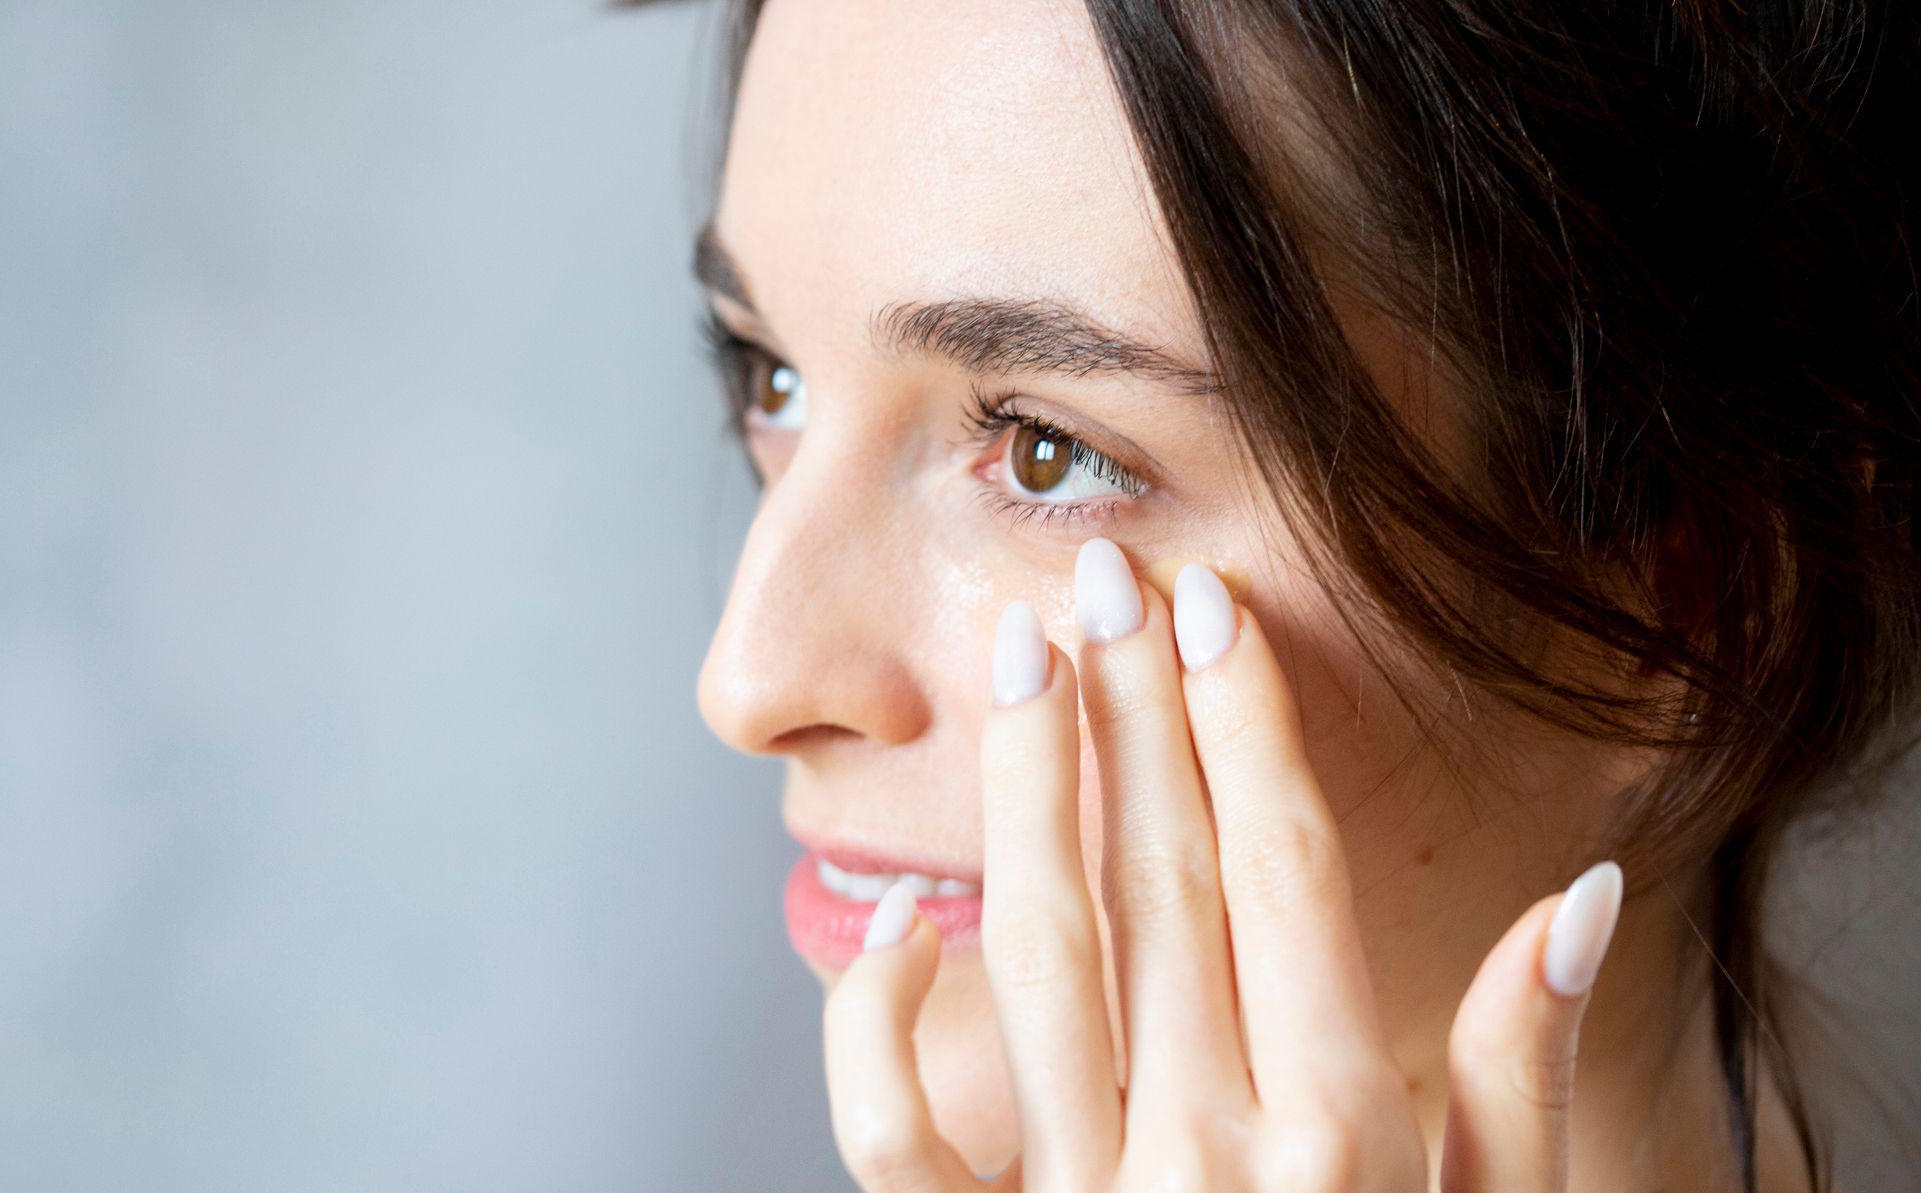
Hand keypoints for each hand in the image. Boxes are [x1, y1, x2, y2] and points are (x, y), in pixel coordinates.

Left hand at [822, 538, 1624, 1190]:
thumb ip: (1524, 1083)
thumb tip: (1579, 901)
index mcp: (1343, 1137)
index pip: (1282, 875)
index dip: (1245, 729)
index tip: (1211, 610)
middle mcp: (1206, 1153)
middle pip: (1160, 882)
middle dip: (1131, 714)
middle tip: (1102, 580)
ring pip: (1037, 956)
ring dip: (1025, 795)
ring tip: (1018, 665)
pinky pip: (896, 1134)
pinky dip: (880, 1023)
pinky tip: (904, 920)